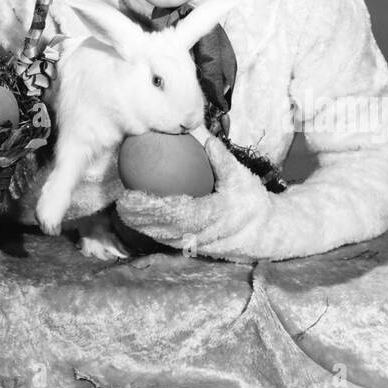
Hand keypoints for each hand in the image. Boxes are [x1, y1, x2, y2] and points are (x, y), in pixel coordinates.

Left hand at [115, 135, 273, 258]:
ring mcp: (198, 245)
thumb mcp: (244, 179)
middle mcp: (205, 235)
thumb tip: (206, 140)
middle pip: (166, 229)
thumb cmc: (252, 202)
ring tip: (123, 211)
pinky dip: (152, 230)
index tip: (136, 196)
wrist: (266, 234)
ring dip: (142, 226)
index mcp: (216, 218)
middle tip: (121, 204)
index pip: (180, 213)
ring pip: (165, 237)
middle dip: (142, 219)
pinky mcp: (195, 247)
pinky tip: (136, 218)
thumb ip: (224, 161)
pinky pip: (170, 239)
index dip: (155, 207)